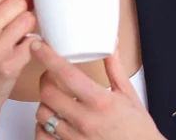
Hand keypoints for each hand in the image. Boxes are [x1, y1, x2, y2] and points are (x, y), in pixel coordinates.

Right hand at [0, 0, 37, 109]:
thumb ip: (4, 3)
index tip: (8, 8)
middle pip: (18, 1)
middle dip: (21, 12)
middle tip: (12, 28)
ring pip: (28, 19)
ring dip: (28, 29)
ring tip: (16, 40)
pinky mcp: (8, 65)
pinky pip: (33, 41)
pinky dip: (30, 46)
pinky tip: (19, 53)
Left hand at [30, 37, 164, 139]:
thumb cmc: (137, 129)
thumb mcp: (129, 95)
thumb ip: (115, 68)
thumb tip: (110, 45)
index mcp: (100, 101)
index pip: (67, 74)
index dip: (48, 57)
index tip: (38, 46)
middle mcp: (85, 120)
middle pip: (47, 93)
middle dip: (45, 79)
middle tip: (50, 74)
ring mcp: (75, 138)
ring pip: (42, 115)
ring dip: (45, 102)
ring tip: (54, 98)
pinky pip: (43, 137)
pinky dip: (42, 126)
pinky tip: (52, 120)